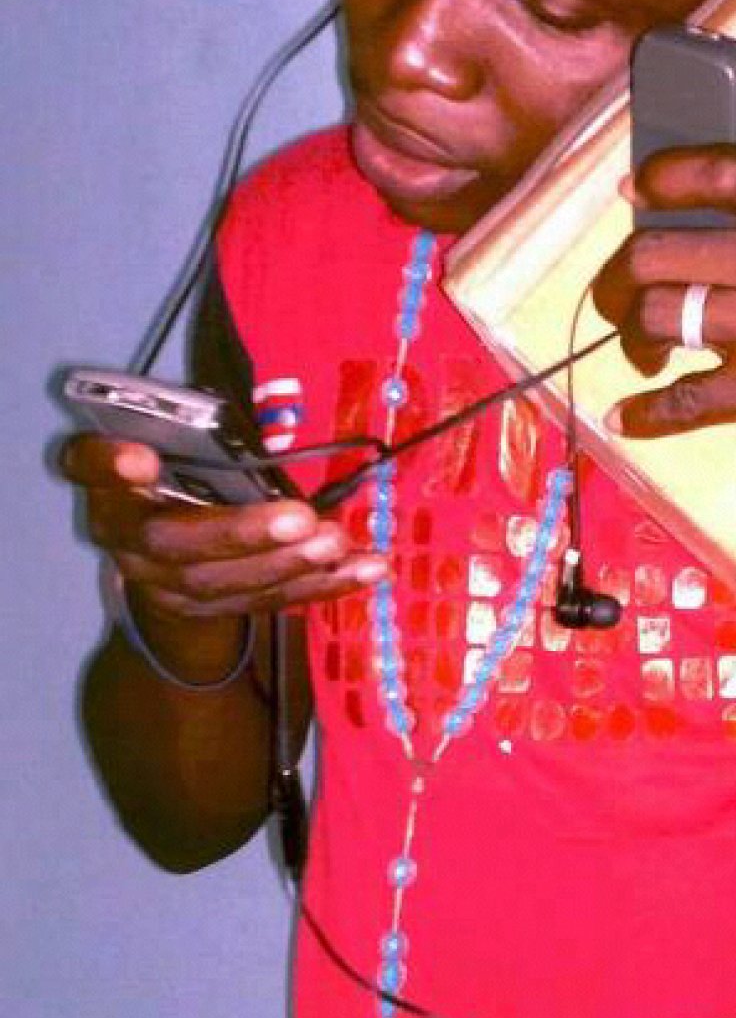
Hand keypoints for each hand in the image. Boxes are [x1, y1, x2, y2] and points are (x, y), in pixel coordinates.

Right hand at [61, 435, 387, 624]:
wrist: (166, 565)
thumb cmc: (178, 481)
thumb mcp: (176, 445)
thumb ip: (199, 428)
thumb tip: (266, 404)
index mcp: (113, 487)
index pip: (85, 467)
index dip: (105, 466)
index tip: (138, 457)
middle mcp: (129, 543)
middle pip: (175, 544)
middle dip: (241, 534)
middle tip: (302, 519)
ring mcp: (169, 588)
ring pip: (225, 585)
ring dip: (290, 565)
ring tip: (338, 542)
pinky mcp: (214, 613)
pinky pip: (269, 601)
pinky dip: (324, 586)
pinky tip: (369, 569)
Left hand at [592, 147, 735, 520]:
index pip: (715, 170)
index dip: (660, 176)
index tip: (635, 192)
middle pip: (655, 250)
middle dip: (617, 276)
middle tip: (619, 295)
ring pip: (655, 317)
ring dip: (629, 338)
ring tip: (638, 353)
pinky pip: (684, 401)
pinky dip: (648, 415)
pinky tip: (630, 419)